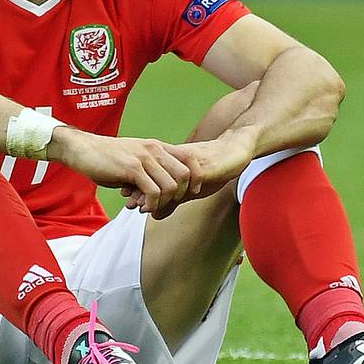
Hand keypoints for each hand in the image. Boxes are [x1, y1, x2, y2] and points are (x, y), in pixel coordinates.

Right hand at [48, 128, 190, 211]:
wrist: (82, 150)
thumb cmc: (108, 159)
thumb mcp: (135, 161)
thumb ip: (151, 173)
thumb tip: (163, 195)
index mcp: (158, 147)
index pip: (191, 160)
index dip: (197, 178)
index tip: (190, 193)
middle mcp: (155, 149)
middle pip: (185, 175)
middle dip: (180, 195)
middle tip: (166, 205)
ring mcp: (144, 158)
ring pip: (171, 186)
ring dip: (163, 203)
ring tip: (150, 208)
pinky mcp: (132, 168)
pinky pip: (154, 191)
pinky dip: (152, 204)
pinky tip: (142, 207)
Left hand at [127, 132, 256, 219]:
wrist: (235, 148)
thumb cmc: (212, 168)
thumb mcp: (190, 188)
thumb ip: (173, 200)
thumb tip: (154, 215)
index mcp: (171, 163)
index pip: (148, 174)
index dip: (137, 187)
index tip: (129, 201)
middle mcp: (176, 160)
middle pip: (154, 174)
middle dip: (142, 191)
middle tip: (135, 206)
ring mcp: (189, 162)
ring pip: (168, 178)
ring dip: (159, 194)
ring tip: (152, 207)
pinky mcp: (203, 164)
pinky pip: (189, 177)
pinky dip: (183, 189)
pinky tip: (182, 198)